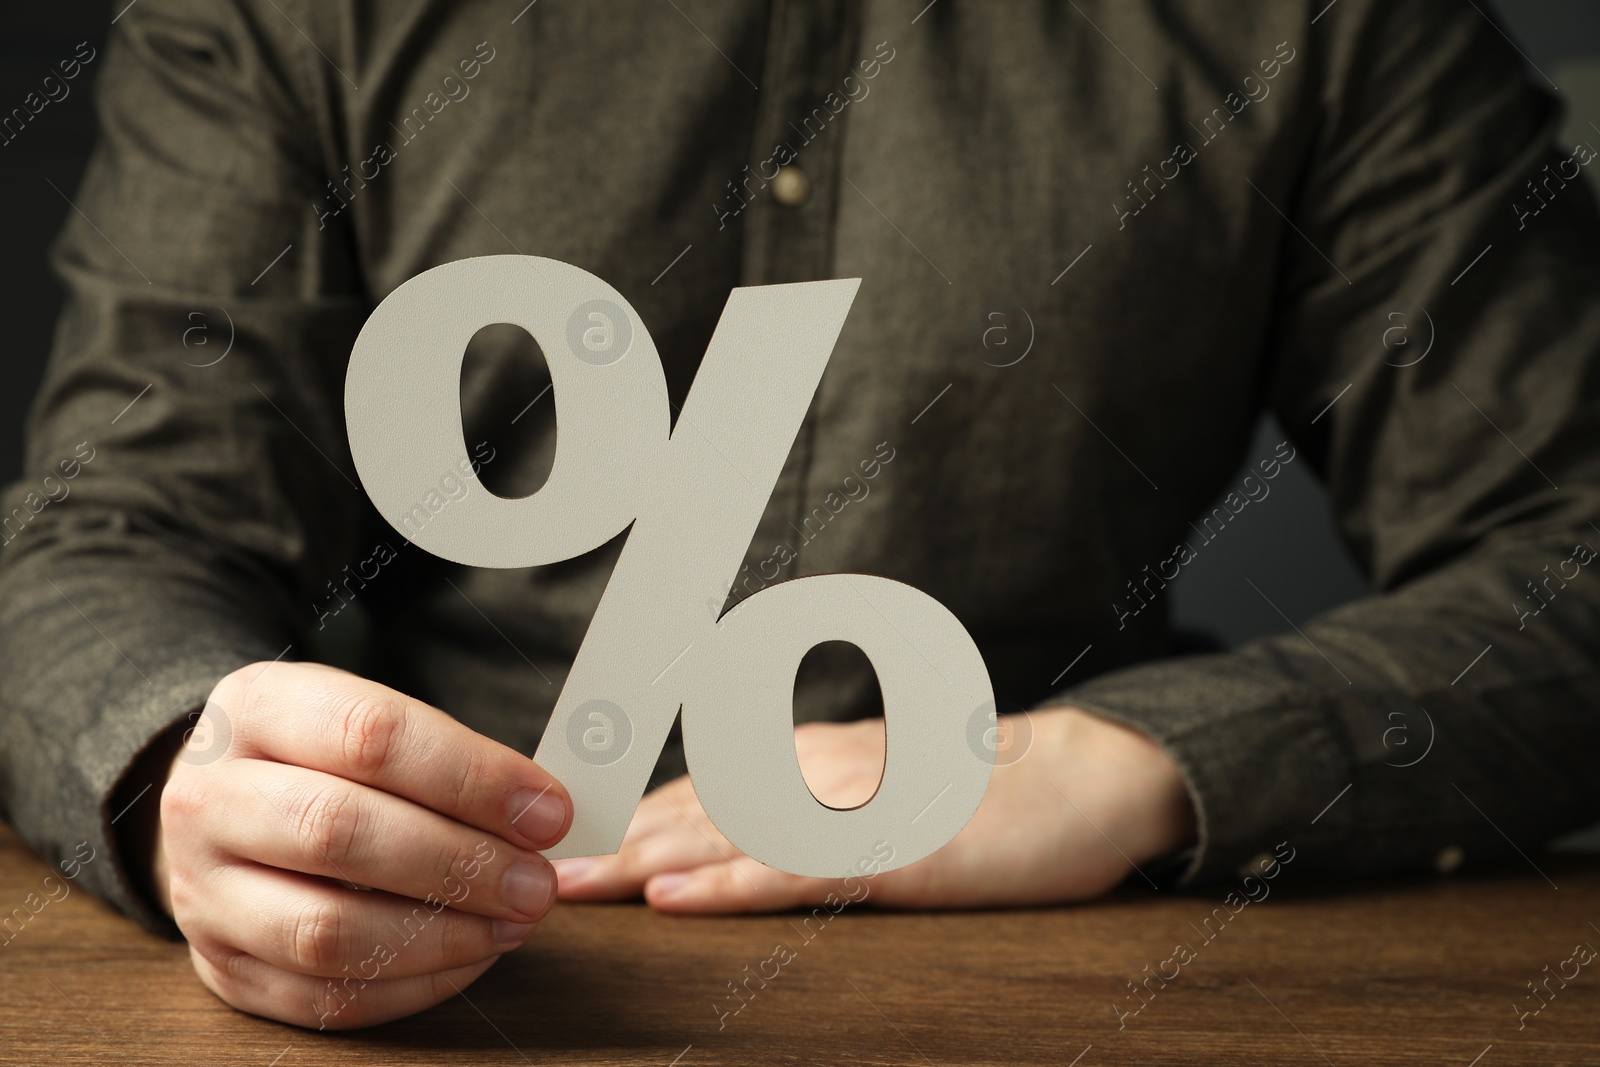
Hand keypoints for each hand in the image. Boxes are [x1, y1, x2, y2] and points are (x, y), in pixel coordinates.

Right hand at [148, 661, 571, 1028]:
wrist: (221, 804)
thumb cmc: (324, 758)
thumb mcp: (370, 718)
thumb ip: (453, 758)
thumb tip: (549, 812)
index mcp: (255, 708)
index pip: (369, 735)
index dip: (471, 777)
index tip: (548, 811)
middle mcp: (208, 797)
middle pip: (338, 832)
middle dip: (460, 863)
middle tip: (538, 882)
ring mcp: (201, 891)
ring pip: (324, 930)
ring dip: (441, 936)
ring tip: (514, 923)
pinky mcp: (219, 969)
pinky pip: (323, 998)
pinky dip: (412, 986)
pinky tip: (470, 957)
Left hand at [552, 707, 1195, 910]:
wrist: (1089, 776)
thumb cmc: (989, 791)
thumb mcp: (885, 789)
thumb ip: (808, 801)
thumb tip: (725, 827)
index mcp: (811, 763)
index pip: (693, 793)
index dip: (617, 822)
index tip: (549, 846)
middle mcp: (815, 776)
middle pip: (686, 812)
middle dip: (601, 845)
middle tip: (517, 869)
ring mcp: (853, 814)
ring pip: (722, 838)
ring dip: (636, 865)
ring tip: (562, 887)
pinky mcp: (894, 853)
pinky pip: (796, 872)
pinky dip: (728, 886)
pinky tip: (676, 898)